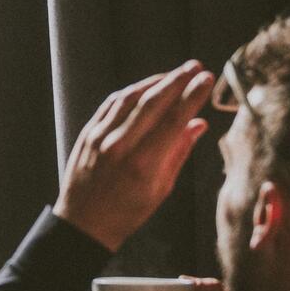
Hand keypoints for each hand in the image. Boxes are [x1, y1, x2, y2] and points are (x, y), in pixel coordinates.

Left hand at [52, 61, 216, 250]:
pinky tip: (148, 86)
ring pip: (130, 97)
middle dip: (177, 80)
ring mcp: (99, 137)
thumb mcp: (160, 190)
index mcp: (142, 166)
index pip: (172, 121)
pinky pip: (112, 103)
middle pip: (152, 103)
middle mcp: (119, 147)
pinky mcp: (87, 133)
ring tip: (176, 73)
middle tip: (196, 67)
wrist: (82, 223)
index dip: (192, 97)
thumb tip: (199, 123)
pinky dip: (133, 91)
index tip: (207, 80)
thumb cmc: (126, 212)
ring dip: (155, 81)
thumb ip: (179, 152)